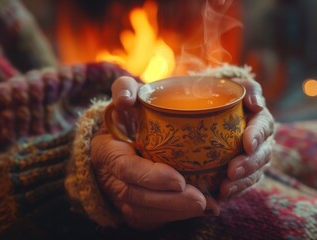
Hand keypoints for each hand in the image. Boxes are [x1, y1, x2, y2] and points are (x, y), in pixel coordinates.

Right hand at [90, 77, 212, 229]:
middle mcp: (113, 179)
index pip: (127, 169)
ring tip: (208, 206)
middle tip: (201, 199)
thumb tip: (124, 100)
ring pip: (146, 212)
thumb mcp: (125, 98)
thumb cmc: (126, 118)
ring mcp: (122, 196)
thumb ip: (124, 89)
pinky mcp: (135, 207)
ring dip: (178, 212)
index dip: (151, 177)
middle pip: (139, 196)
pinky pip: (154, 218)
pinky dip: (178, 217)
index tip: (179, 180)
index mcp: (108, 152)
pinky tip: (203, 212)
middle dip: (171, 201)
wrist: (117, 140)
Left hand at [218, 77, 273, 199]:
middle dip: (249, 164)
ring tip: (225, 188)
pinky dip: (234, 191)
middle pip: (261, 155)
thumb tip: (256, 103)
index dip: (257, 135)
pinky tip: (220, 196)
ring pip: (254, 173)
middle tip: (232, 171)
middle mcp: (260, 142)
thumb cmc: (221, 95)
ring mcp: (253, 160)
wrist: (209, 108)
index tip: (247, 144)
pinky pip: (242, 185)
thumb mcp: (234, 86)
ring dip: (241, 182)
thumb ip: (248, 89)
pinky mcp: (243, 174)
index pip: (264, 127)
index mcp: (260, 120)